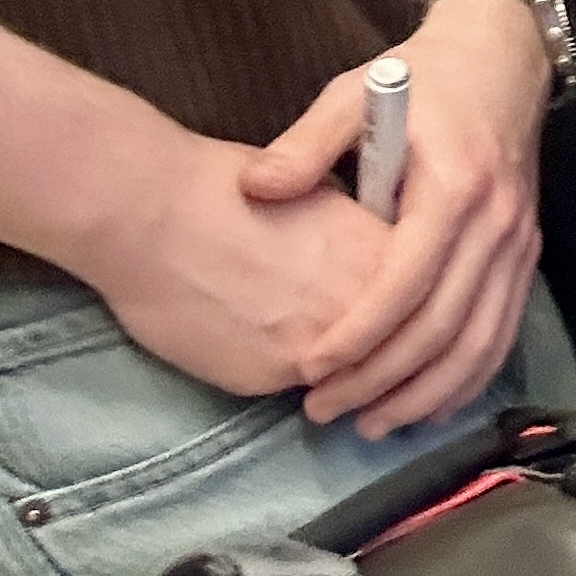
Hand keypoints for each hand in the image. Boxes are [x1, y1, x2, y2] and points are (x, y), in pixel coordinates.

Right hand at [79, 129, 397, 404]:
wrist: (150, 211)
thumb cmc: (224, 186)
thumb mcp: (316, 194)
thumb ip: (355, 236)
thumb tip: (370, 259)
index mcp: (380, 254)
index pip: (426, 305)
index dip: (416, 319)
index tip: (407, 327)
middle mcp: (360, 307)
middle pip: (397, 352)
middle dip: (392, 363)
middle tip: (382, 371)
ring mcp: (317, 348)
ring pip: (352, 381)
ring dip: (348, 384)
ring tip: (333, 379)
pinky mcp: (268, 376)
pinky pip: (293, 388)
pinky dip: (288, 379)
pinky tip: (267, 358)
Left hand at [244, 0, 548, 436]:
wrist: (503, 59)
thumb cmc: (422, 79)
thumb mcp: (354, 92)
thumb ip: (305, 143)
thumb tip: (256, 189)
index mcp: (454, 187)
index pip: (409, 281)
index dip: (361, 334)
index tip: (311, 367)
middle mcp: (497, 225)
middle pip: (444, 328)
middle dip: (384, 381)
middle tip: (326, 412)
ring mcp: (519, 245)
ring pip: (480, 345)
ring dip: (426, 396)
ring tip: (371, 426)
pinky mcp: (526, 257)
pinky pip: (501, 336)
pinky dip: (466, 382)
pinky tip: (426, 408)